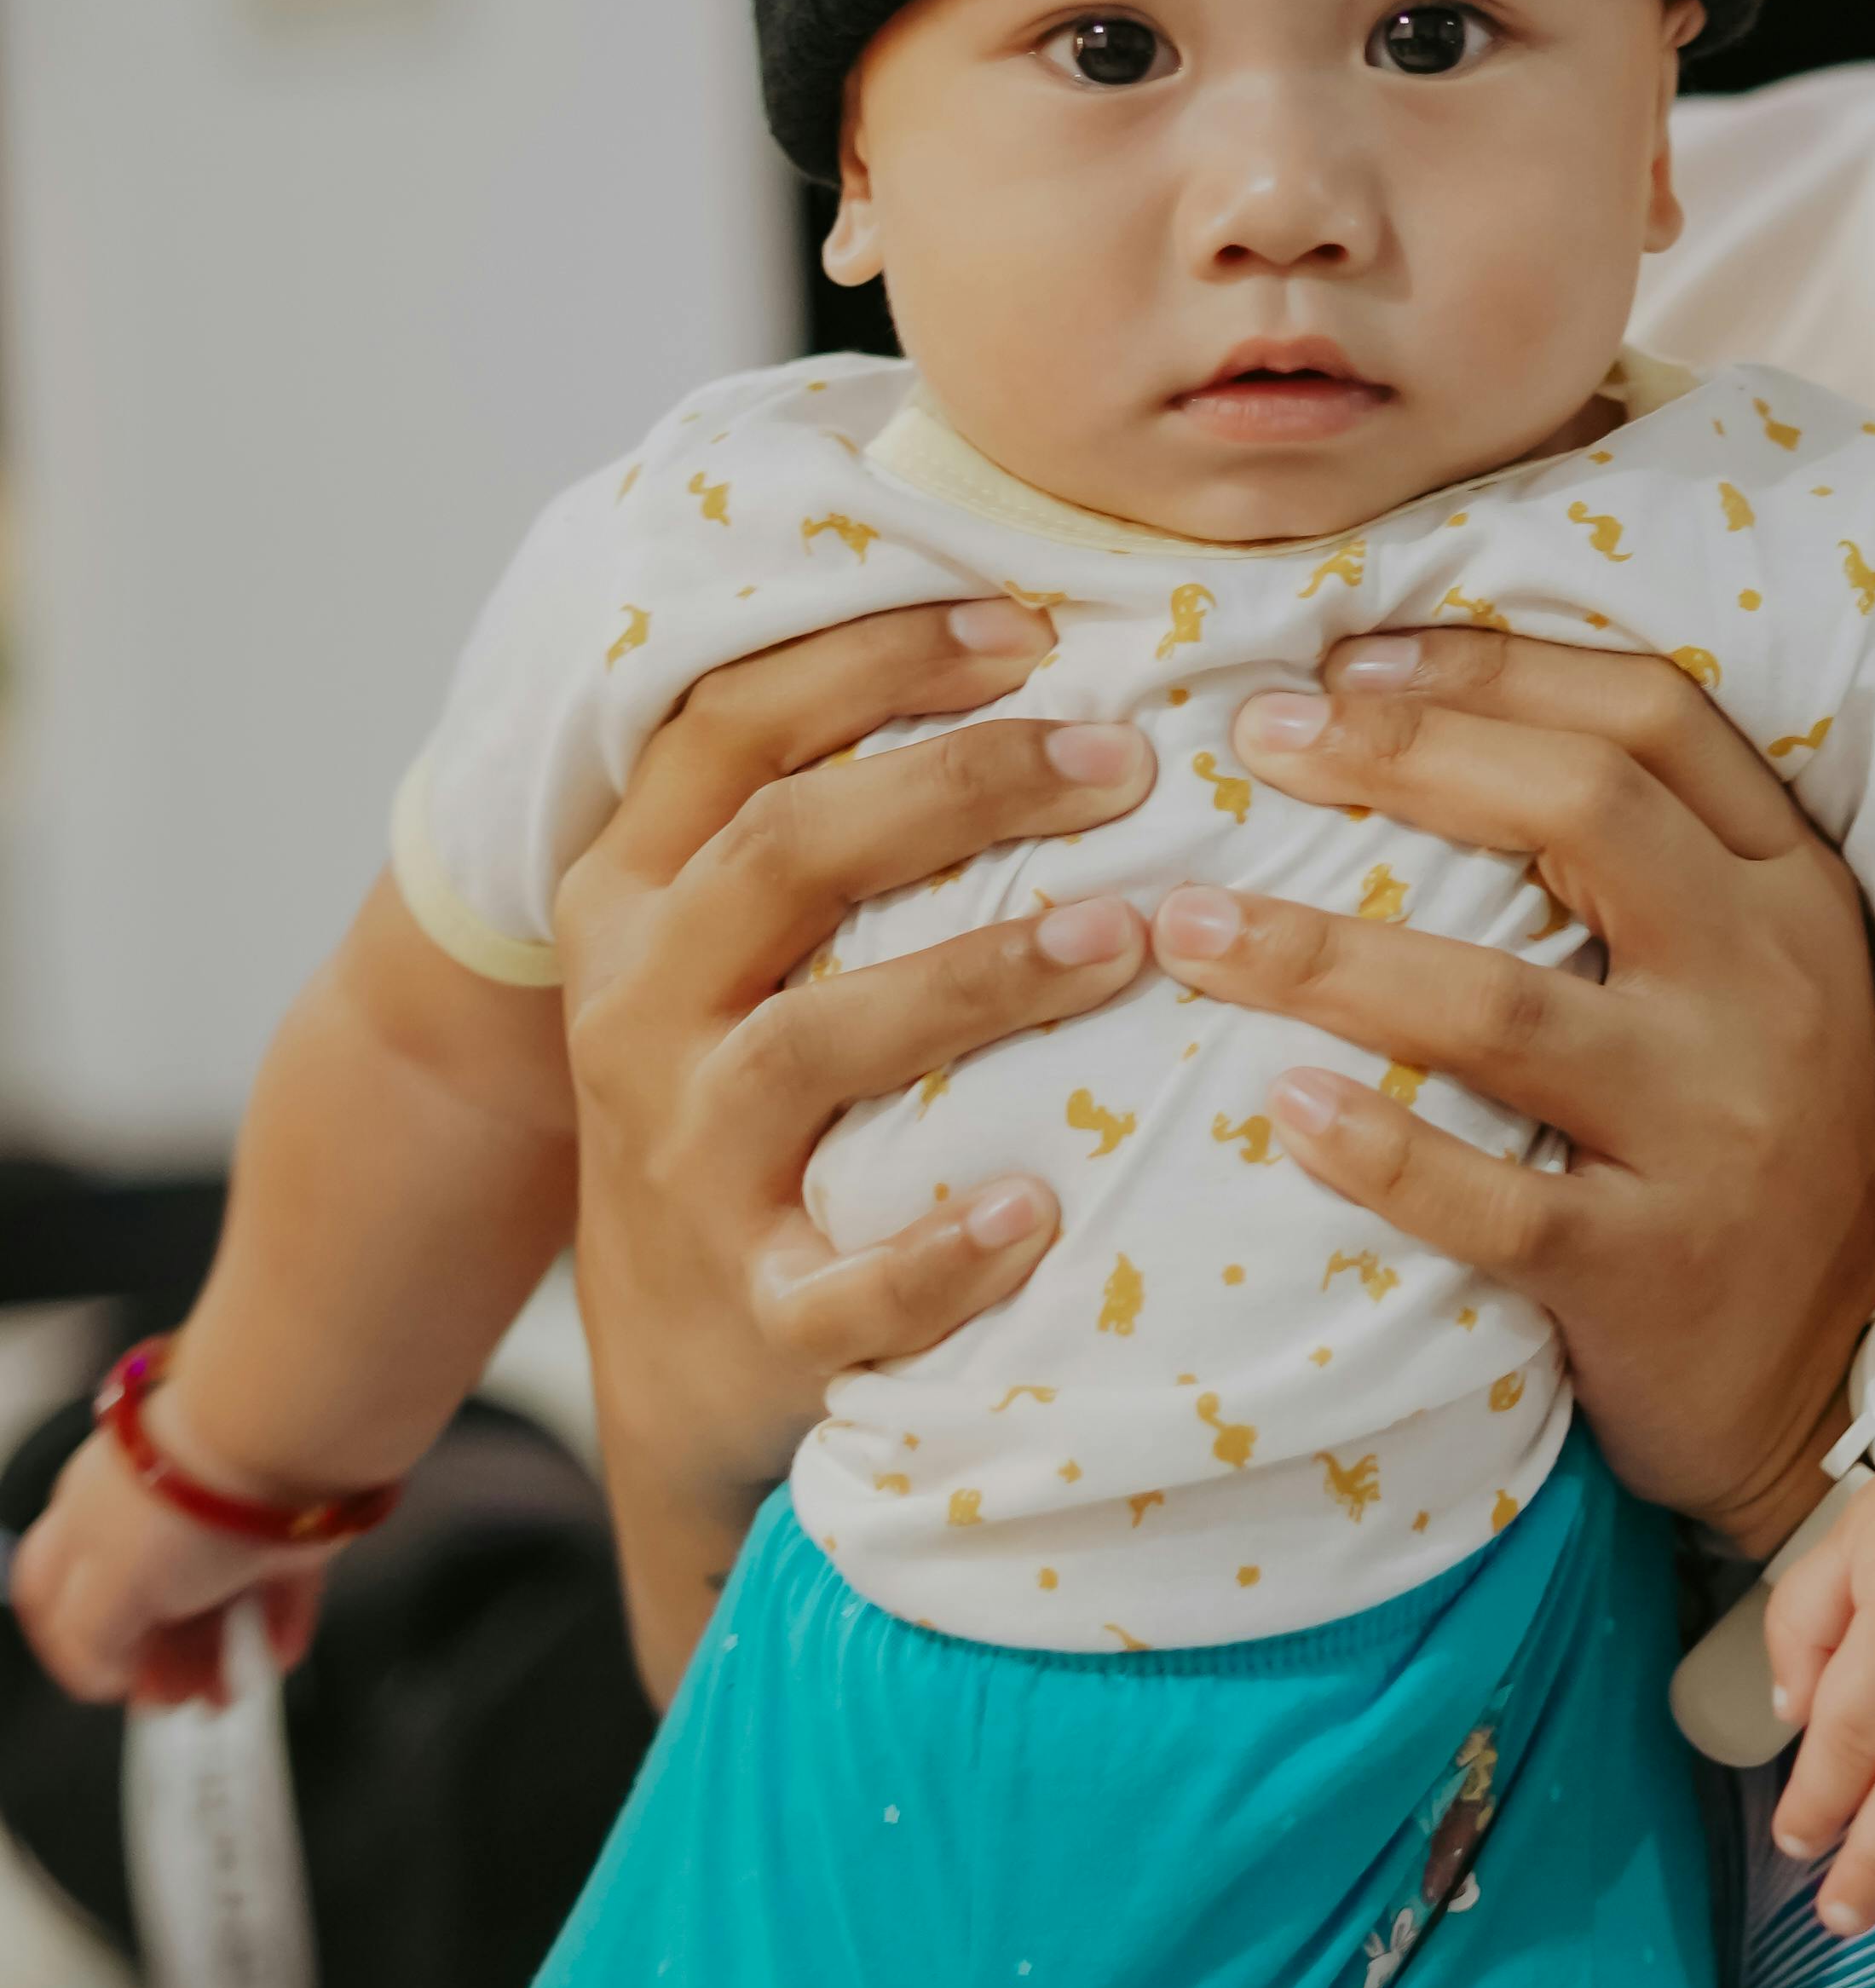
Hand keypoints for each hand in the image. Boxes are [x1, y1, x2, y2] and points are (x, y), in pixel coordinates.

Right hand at [15, 1413, 331, 1708]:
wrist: (277, 1447)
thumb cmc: (181, 1502)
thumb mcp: (103, 1592)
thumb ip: (91, 1643)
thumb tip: (106, 1672)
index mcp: (82, 1524)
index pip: (54, 1590)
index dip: (71, 1646)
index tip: (107, 1685)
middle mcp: (145, 1518)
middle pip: (142, 1607)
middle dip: (158, 1662)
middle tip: (176, 1697)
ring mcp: (216, 1519)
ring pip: (210, 1600)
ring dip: (218, 1656)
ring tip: (229, 1691)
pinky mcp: (280, 1523)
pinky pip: (277, 1586)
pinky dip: (277, 1625)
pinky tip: (275, 1654)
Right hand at [550, 597, 1162, 1671]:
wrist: (678, 1360)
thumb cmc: (752, 1096)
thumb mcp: (730, 944)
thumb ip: (820, 810)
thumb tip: (1018, 628)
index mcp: (638, 895)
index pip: (731, 728)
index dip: (873, 658)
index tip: (1029, 627)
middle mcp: (644, 1010)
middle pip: (787, 852)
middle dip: (958, 786)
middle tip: (1122, 762)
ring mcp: (690, 1162)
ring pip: (817, 1043)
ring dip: (979, 978)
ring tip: (1122, 935)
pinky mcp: (756, 1311)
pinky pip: (847, 1286)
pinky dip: (940, 1252)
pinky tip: (1038, 1208)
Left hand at [1145, 629, 1874, 1551]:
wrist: (1854, 1373)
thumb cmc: (1765, 1147)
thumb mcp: (1764, 975)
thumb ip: (1654, 865)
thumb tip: (1430, 729)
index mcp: (1790, 892)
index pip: (1653, 721)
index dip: (1491, 671)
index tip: (1345, 661)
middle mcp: (1767, 987)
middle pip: (1583, 813)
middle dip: (1400, 754)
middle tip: (1253, 739)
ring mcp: (1716, 1128)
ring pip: (1507, 1008)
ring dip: (1328, 956)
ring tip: (1194, 924)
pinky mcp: (1653, 1268)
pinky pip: (1496, 1202)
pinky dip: (1381, 1152)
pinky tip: (1280, 1112)